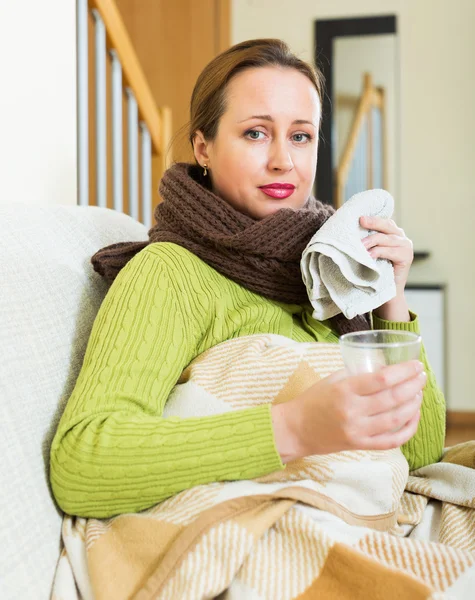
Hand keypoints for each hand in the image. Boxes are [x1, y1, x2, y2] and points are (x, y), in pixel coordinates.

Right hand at [272, 361, 425, 461]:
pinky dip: (407, 430)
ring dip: (413, 405)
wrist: (295, 429)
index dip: (404, 371)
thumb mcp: (332, 380)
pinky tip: (414, 418)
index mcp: (344, 390)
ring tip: (419, 394)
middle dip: (413, 385)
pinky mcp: (359, 445)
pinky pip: (391, 440)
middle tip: (422, 376)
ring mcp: (357, 430)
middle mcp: (352, 411)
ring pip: (396, 419)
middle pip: (393, 397)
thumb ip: (357, 374)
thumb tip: (386, 369)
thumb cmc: (312, 401)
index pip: (382, 379)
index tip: (416, 365)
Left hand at [360, 215, 413, 295]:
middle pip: (386, 226)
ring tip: (360, 245)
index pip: (384, 221)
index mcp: (393, 233)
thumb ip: (368, 241)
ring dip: (372, 240)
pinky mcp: (406, 257)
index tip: (359, 216)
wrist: (388, 291)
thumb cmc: (376, 270)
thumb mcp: (371, 251)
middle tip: (361, 221)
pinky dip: (379, 252)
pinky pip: (390, 251)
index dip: (373, 218)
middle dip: (373, 222)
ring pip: (386, 238)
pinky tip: (369, 255)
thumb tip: (350, 232)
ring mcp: (406, 246)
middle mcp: (401, 237)